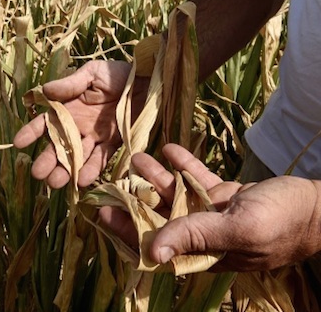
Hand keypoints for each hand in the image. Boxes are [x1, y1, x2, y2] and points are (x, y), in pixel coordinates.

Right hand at [13, 60, 145, 188]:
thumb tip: (45, 91)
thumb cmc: (119, 73)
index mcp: (69, 108)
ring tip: (56, 183)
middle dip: (48, 160)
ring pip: (77, 157)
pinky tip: (82, 180)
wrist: (150, 81)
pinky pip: (101, 159)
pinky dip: (92, 169)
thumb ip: (70, 84)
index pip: (45, 122)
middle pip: (59, 146)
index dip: (31, 132)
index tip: (18, 143)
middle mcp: (79, 125)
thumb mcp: (92, 73)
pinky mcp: (115, 144)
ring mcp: (96, 137)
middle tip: (38, 174)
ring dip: (66, 170)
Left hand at [100, 143, 320, 270]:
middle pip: (159, 216)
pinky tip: (170, 148)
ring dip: (156, 176)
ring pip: (175, 194)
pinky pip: (197, 179)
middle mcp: (202, 234)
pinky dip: (183, 165)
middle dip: (135, 198)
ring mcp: (213, 213)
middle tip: (111, 178)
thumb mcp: (238, 229)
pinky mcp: (225, 195)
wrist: (318, 205)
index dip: (127, 230)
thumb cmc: (282, 222)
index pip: (155, 244)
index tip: (101, 212)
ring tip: (135, 157)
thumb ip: (196, 237)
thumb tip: (153, 252)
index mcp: (202, 251)